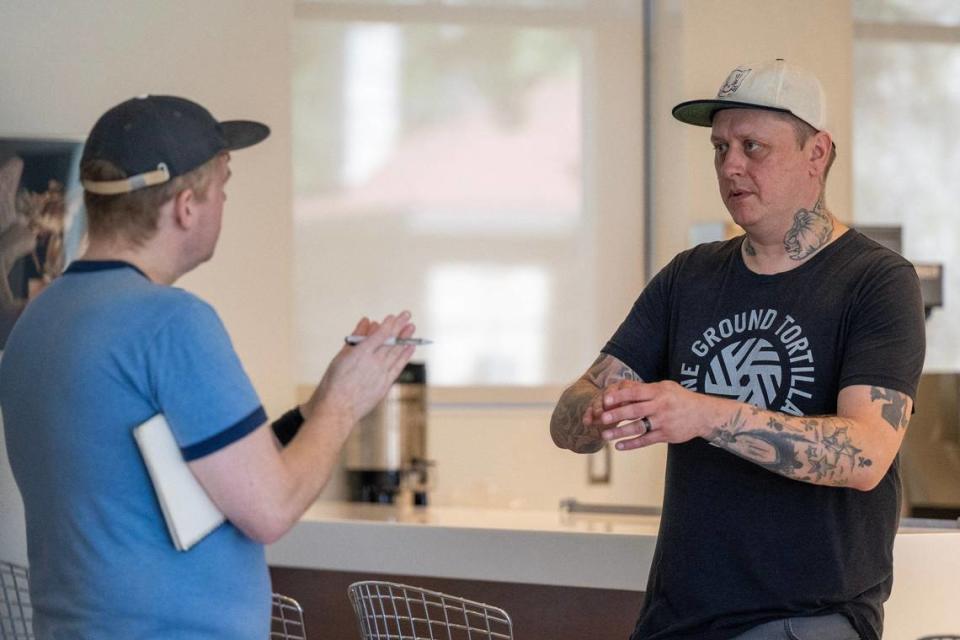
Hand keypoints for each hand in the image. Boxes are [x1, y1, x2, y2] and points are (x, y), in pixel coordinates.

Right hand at [302, 311, 416, 428]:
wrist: (338, 408)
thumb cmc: (334, 381)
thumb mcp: (342, 355)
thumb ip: (356, 337)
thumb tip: (367, 321)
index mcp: (361, 353)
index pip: (381, 334)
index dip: (390, 324)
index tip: (395, 316)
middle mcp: (375, 362)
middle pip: (391, 341)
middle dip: (400, 327)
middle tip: (408, 316)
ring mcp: (382, 374)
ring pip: (397, 353)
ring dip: (405, 339)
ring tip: (411, 328)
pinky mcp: (385, 385)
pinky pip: (398, 367)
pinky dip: (405, 356)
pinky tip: (410, 347)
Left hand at [596, 380, 717, 449]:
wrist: (703, 414)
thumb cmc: (680, 398)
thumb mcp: (666, 387)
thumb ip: (645, 388)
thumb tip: (623, 386)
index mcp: (658, 392)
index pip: (635, 393)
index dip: (619, 397)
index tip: (605, 400)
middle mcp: (660, 407)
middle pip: (634, 411)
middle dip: (616, 415)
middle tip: (601, 419)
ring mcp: (663, 422)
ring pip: (638, 428)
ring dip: (620, 432)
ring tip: (605, 435)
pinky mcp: (666, 435)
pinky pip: (646, 440)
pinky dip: (632, 444)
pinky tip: (619, 446)